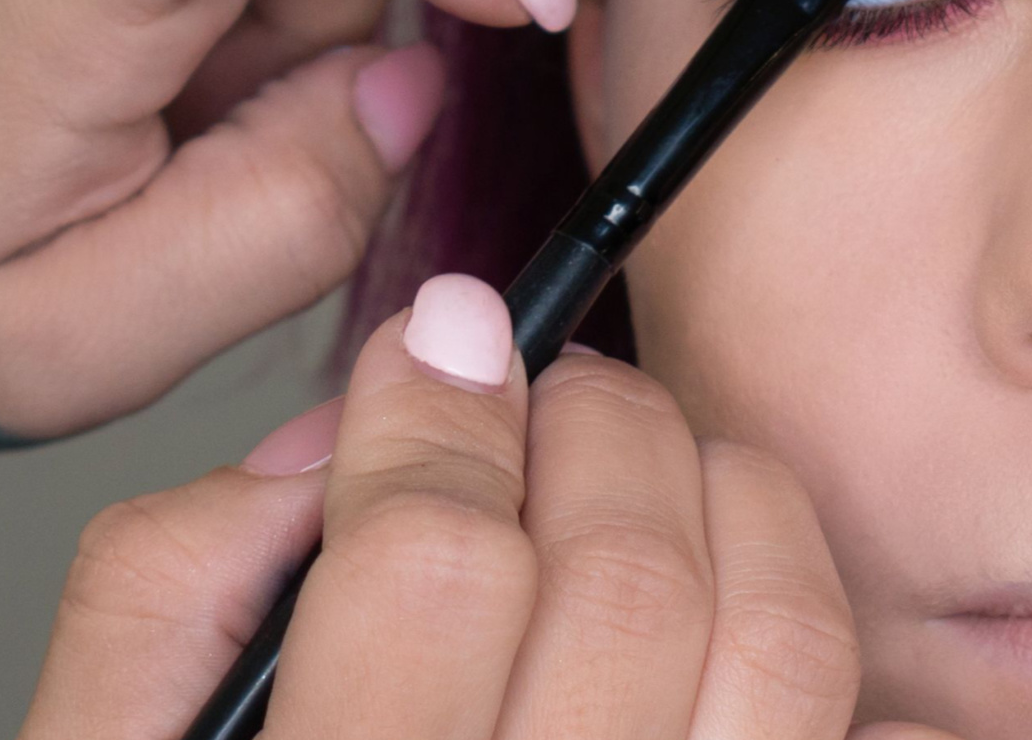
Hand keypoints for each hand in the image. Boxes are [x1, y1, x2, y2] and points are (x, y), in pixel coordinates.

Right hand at [18, 274, 963, 739]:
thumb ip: (178, 581)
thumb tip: (342, 439)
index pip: (437, 567)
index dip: (441, 410)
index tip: (443, 331)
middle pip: (628, 574)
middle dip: (589, 421)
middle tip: (542, 390)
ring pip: (777, 629)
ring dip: (715, 484)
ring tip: (634, 462)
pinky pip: (854, 717)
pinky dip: (794, 603)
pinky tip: (710, 585)